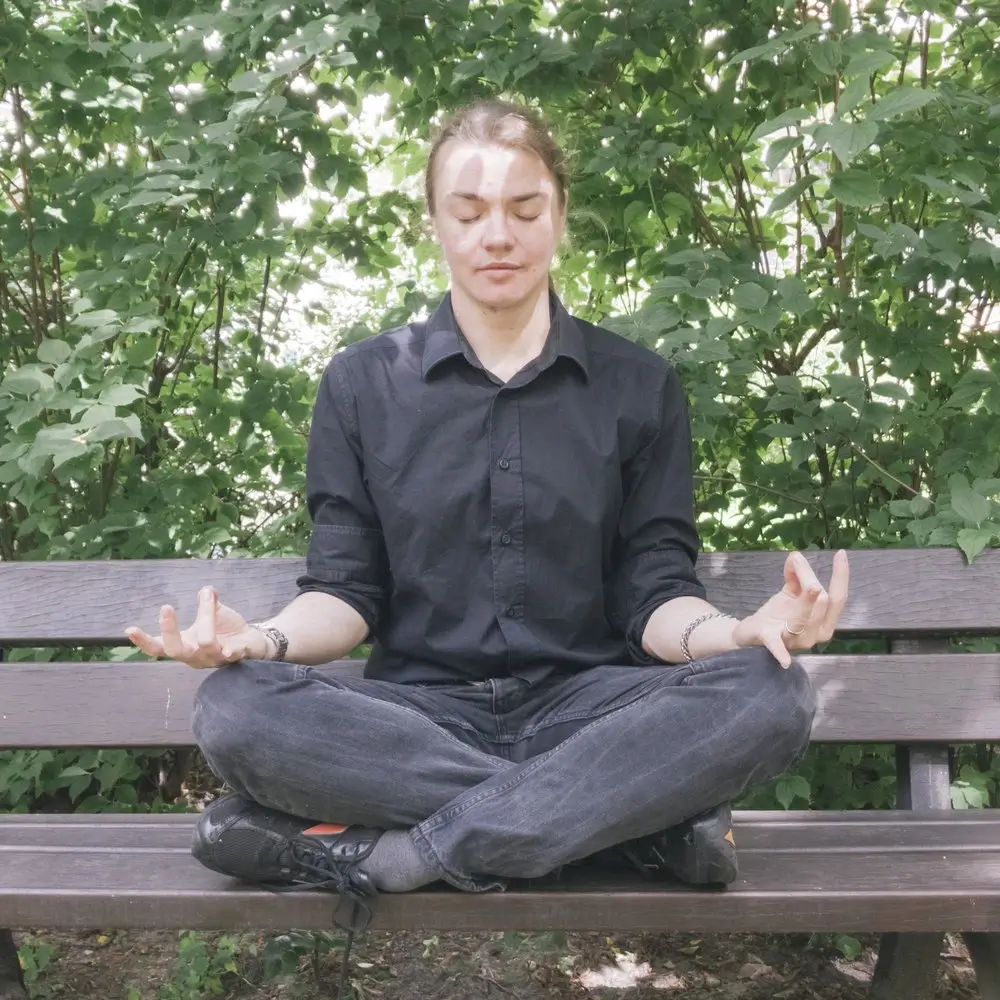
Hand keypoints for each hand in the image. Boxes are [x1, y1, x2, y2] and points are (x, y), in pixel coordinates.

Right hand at [125, 586, 264, 668]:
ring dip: (206, 617)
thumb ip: (206, 602)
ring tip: (207, 596)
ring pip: (205, 643)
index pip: (159, 648)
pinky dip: (230, 651)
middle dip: (169, 630)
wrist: (252, 642)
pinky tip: (228, 650)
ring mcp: (214, 659)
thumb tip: (205, 589)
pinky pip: (231, 655)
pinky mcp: (236, 658)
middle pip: (175, 650)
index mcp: (185, 645)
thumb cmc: (225, 630)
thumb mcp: (212, 613)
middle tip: (165, 607)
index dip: (144, 642)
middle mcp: (196, 656)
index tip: (130, 629)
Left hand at [731, 550, 849, 668]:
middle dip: (811, 579)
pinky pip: (778, 647)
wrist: (750, 633)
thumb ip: (796, 575)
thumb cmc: (776, 614)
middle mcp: (815, 634)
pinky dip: (781, 653)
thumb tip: (796, 556)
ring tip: (810, 585)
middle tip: (797, 560)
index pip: (839, 599)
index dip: (841, 577)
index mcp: (823, 621)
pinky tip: (785, 661)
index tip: (841, 554)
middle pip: (823, 604)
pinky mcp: (771, 641)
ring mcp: (795, 641)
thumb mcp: (789, 593)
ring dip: (807, 599)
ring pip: (806, 619)